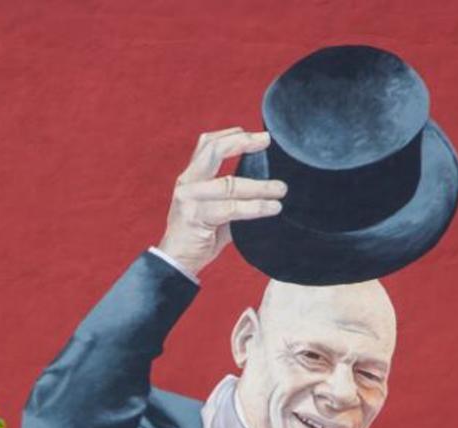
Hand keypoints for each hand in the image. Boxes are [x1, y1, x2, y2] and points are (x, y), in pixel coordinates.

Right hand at [156, 128, 285, 277]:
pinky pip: (230, 208)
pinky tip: (272, 208)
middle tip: (266, 141)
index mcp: (191, 177)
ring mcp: (188, 198)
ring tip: (281, 189)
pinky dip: (255, 207)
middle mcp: (187, 183)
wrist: (177, 263)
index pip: (207, 144)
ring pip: (229, 184)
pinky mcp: (194, 217)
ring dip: (259, 186)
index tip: (260, 137)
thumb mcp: (217, 210)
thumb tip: (270, 188)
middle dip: (242, 142)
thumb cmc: (200, 237)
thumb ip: (234, 197)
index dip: (232, 135)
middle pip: (213, 150)